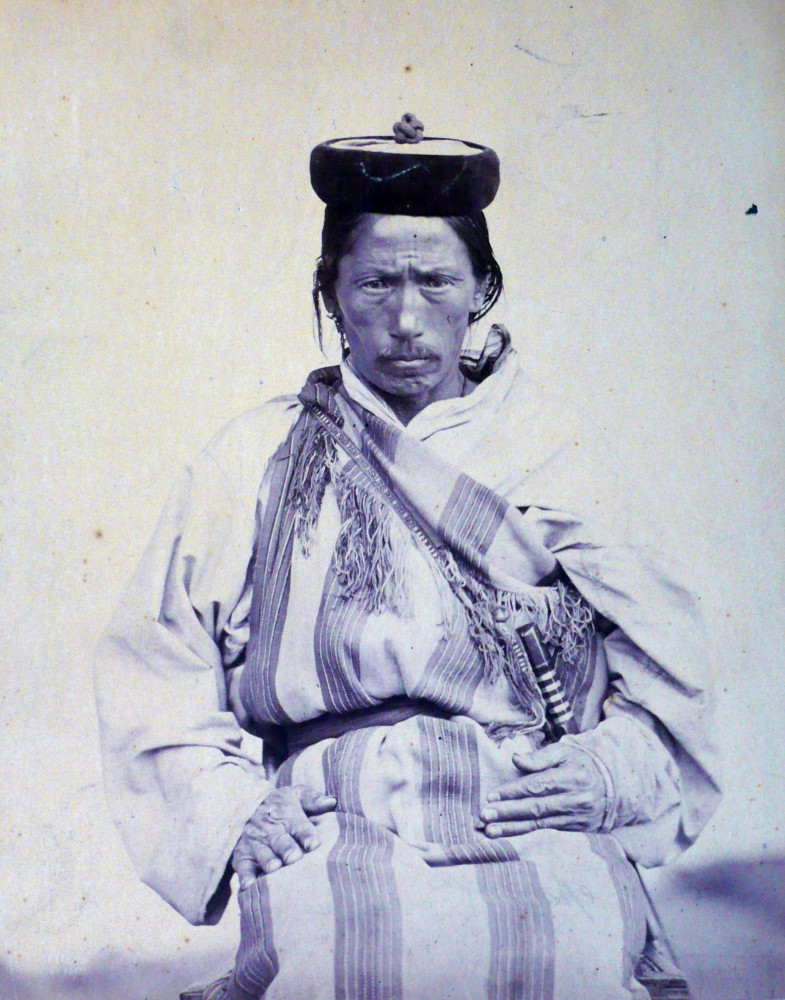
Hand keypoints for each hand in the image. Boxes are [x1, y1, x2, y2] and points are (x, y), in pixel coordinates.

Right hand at [232, 785, 336, 887]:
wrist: (247, 805)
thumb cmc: (280, 805)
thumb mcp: (296, 794)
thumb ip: (313, 799)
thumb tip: (332, 801)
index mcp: (286, 815)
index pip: (298, 824)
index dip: (306, 834)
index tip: (313, 844)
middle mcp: (270, 829)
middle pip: (279, 840)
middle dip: (286, 848)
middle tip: (294, 857)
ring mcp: (254, 843)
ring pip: (262, 852)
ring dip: (267, 860)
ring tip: (274, 868)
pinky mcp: (242, 856)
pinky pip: (242, 866)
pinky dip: (245, 876)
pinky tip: (248, 885)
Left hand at [477, 741, 605, 837]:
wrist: (613, 787)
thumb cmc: (581, 764)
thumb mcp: (564, 752)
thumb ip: (540, 756)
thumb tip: (515, 759)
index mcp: (572, 777)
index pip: (538, 785)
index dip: (513, 791)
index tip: (491, 795)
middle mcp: (575, 799)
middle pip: (536, 807)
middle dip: (508, 812)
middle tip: (485, 815)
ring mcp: (576, 817)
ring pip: (539, 822)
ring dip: (512, 827)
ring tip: (490, 830)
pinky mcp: (574, 828)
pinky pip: (546, 830)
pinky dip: (525, 832)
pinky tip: (508, 834)